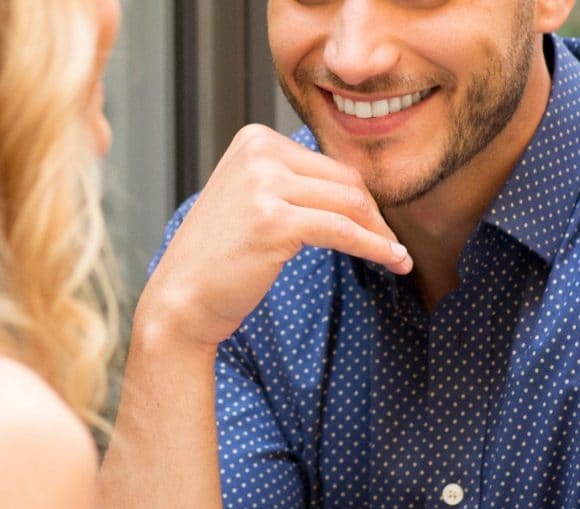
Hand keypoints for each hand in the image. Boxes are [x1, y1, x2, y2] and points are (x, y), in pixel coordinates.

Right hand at [140, 124, 410, 348]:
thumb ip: (291, 184)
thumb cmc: (220, 260)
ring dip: (380, 234)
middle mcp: (258, 152)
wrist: (181, 299)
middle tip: (392, 245)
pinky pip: (344, 231)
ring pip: (349, 204)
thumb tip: (358, 188)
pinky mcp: (275, 221)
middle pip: (344, 180)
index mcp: (254, 139)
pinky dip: (375, 248)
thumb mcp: (251, 202)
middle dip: (374, 215)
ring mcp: (264, 184)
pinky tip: (395, 262)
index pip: (328, 163)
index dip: (360, 198)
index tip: (378, 226)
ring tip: (398, 258)